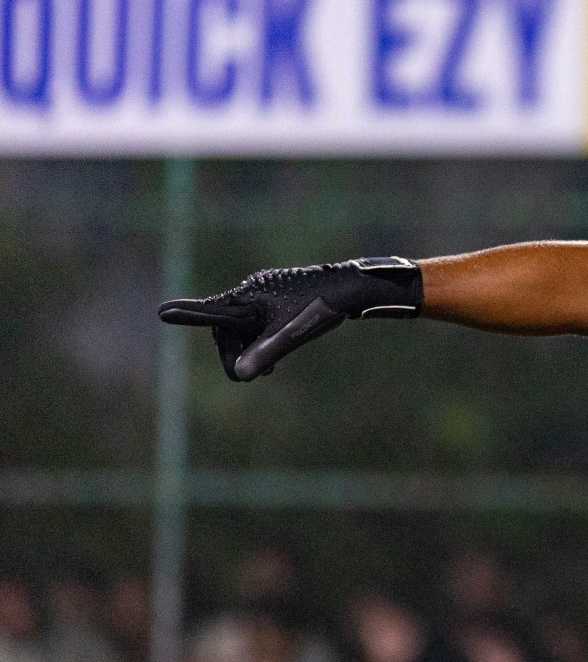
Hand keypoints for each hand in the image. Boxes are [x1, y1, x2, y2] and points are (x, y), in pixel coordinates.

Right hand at [158, 257, 421, 380]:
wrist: (350, 287)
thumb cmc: (319, 308)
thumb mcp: (291, 335)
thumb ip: (264, 354)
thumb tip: (239, 374)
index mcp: (248, 297)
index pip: (212, 311)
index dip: (188, 315)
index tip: (163, 312)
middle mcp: (251, 292)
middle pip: (226, 329)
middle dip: (235, 354)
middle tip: (252, 374)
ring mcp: (264, 294)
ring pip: (242, 329)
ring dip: (248, 350)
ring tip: (268, 369)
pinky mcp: (277, 298)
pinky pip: (256, 323)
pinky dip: (259, 341)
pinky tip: (273, 360)